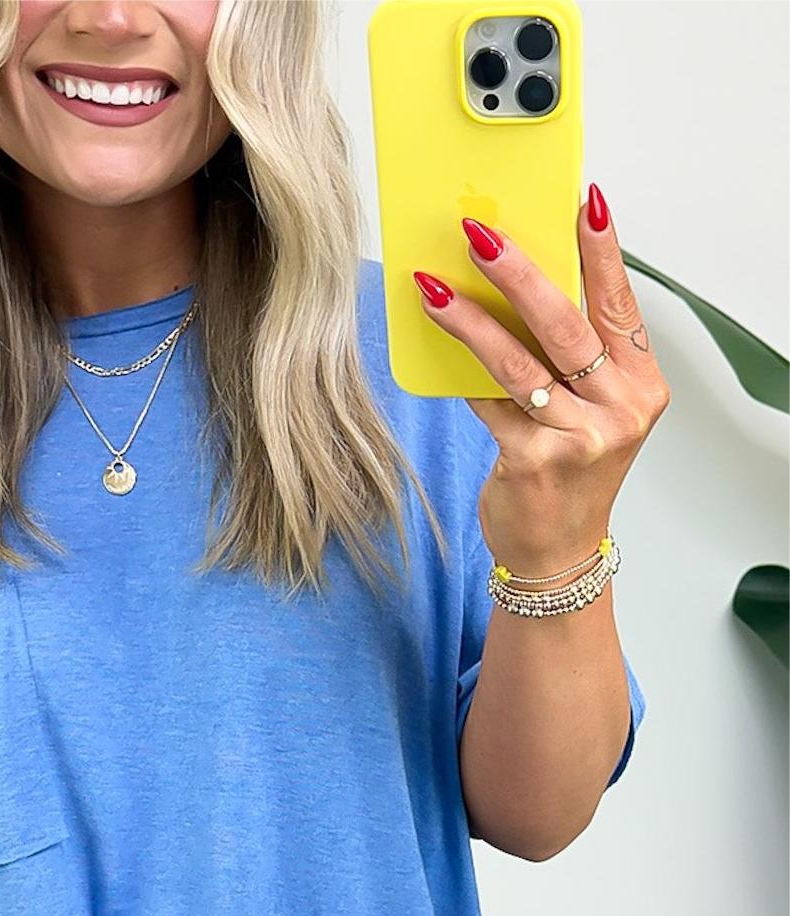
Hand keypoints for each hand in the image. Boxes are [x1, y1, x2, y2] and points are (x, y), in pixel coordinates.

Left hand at [413, 182, 671, 574]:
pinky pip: (487, 404)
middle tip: (481, 234)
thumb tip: (517, 286)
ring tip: (434, 287)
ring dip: (471, 321)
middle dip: (520, 274)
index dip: (602, 254)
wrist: (556, 553)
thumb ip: (570, 359)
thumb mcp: (590, 412)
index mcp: (640, 387)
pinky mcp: (532, 463)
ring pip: (517, 364)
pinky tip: (434, 344)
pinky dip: (459, 374)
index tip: (586, 203)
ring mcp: (578, 440)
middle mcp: (618, 411)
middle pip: (565, 327)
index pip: (620, 307)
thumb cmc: (569, 474)